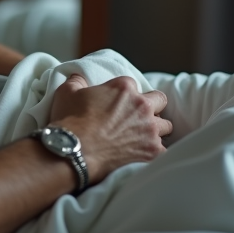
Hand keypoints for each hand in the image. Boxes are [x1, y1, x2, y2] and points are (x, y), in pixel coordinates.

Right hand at [48, 73, 171, 182]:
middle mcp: (142, 106)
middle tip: (136, 118)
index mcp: (124, 88)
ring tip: (141, 137)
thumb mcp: (67, 92)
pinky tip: (144, 155)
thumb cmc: (70, 122)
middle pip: (159, 101)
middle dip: (151, 107)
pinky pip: (164, 150)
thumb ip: (78, 80)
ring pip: (165, 126)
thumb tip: (79, 77)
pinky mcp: (153, 151)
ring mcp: (150, 129)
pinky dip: (155, 152)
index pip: (133, 85)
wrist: (74, 152)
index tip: (117, 104)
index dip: (125, 95)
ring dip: (155, 130)